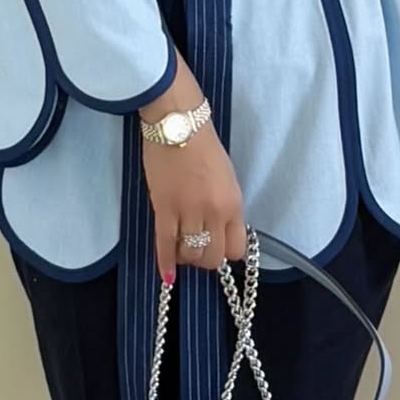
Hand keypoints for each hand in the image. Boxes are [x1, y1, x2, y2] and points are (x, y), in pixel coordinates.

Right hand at [141, 121, 247, 280]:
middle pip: (212, 257)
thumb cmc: (203, 145)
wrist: (178, 123)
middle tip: (195, 250)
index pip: (236, 249)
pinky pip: (165, 244)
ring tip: (179, 249)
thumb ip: (225, 206)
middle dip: (203, 259)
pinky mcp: (164, 208)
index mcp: (234, 204)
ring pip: (190, 254)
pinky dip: (166, 263)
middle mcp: (215, 212)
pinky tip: (166, 276)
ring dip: (185, 257)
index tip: (216, 247)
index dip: (225, 252)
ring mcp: (189, 212)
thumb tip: (218, 229)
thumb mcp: (227, 178)